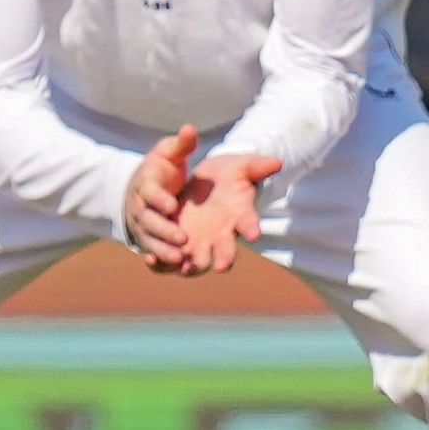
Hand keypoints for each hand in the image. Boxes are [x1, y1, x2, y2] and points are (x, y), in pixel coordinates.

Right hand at [128, 125, 202, 270]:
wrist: (144, 186)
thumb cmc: (160, 167)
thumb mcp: (170, 153)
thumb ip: (181, 144)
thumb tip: (190, 128)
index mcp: (146, 184)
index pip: (150, 192)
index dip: (159, 199)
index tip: (173, 205)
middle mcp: (140, 207)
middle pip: (149, 220)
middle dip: (164, 230)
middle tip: (182, 238)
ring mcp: (142, 225)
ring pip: (149, 239)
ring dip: (162, 249)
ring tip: (179, 258)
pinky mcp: (147, 238)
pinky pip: (149, 250)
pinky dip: (155, 259)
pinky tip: (166, 266)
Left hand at [173, 150, 278, 273]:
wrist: (209, 182)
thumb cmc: (230, 174)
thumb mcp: (242, 166)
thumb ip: (257, 166)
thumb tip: (277, 162)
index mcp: (239, 216)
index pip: (249, 222)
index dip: (252, 227)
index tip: (255, 233)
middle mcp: (222, 235)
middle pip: (225, 252)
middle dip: (223, 259)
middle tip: (221, 265)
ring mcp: (200, 243)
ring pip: (197, 263)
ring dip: (191, 267)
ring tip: (183, 266)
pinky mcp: (178, 245)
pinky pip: (169, 261)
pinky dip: (161, 264)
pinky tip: (151, 259)